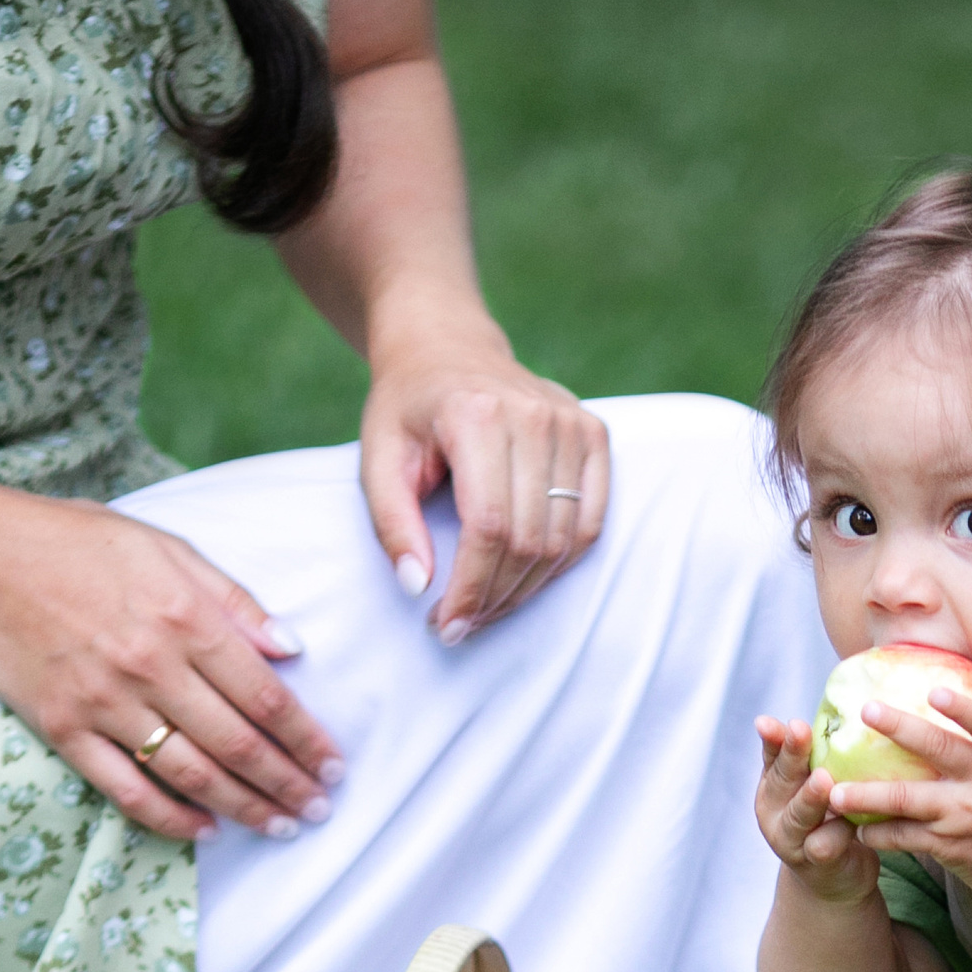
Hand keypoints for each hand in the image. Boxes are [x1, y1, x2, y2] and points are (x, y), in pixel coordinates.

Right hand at [0, 489, 340, 843]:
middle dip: (287, 784)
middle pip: (238, 744)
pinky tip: (205, 830)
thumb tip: (294, 648)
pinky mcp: (63, 727)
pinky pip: (126, 790)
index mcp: (184, 619)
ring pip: (191, 774)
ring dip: (244, 808)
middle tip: (318, 811)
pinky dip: (171, 818)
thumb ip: (234, 600)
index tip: (334, 768)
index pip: (267, 697)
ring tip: (278, 827)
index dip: (307, 740)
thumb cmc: (74, 543)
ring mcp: (104, 701)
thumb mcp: (165, 548)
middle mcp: (150, 665)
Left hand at [360, 332, 609, 643]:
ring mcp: (571, 423)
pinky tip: (524, 578)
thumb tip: (418, 588)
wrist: (447, 346)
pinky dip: (561, 562)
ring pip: (563, 540)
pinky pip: (591, 522)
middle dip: (495, 597)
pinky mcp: (594, 433)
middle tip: (463, 624)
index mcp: (475, 415)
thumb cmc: (407, 408)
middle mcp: (533, 415)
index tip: (448, 625)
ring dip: (526, 589)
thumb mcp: (377, 458)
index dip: (471, 588)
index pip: (488, 527)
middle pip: (528, 540)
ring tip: (489, 606)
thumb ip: (391, 523)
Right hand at [754, 713, 880, 905]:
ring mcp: (790, 840)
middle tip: (800, 730)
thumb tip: (846, 701)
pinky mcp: (814, 864)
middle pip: (782, 779)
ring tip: (823, 780)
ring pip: (799, 815)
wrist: (835, 879)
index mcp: (774, 785)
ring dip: (810, 798)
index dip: (773, 738)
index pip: (772, 755)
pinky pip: (826, 845)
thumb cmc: (831, 818)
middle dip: (791, 754)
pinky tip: (853, 825)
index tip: (773, 720)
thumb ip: (819, 755)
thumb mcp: (818, 784)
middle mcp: (774, 811)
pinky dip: (838, 834)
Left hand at [824, 671, 971, 898]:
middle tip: (867, 710)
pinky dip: (877, 834)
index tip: (933, 691)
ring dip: (868, 796)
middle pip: (940, 752)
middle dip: (901, 729)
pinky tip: (850, 825)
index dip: (964, 710)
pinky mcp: (946, 845)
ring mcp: (962, 817)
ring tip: (833, 790)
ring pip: (908, 802)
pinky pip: (904, 838)